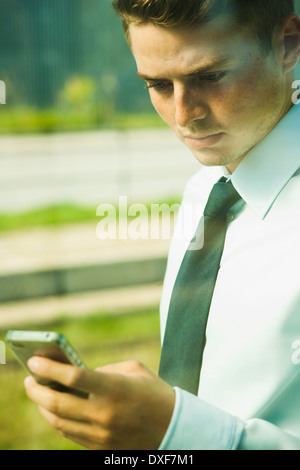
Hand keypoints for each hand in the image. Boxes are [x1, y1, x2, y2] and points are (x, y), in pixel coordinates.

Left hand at [24, 357, 174, 449]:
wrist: (174, 428)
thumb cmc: (154, 392)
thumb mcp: (134, 369)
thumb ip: (103, 369)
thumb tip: (76, 373)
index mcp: (114, 389)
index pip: (72, 378)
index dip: (49, 368)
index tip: (34, 361)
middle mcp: (104, 414)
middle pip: (56, 403)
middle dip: (36, 389)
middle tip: (29, 379)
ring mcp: (100, 435)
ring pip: (58, 422)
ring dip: (43, 406)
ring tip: (39, 393)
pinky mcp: (100, 448)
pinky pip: (69, 434)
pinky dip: (57, 420)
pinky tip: (54, 409)